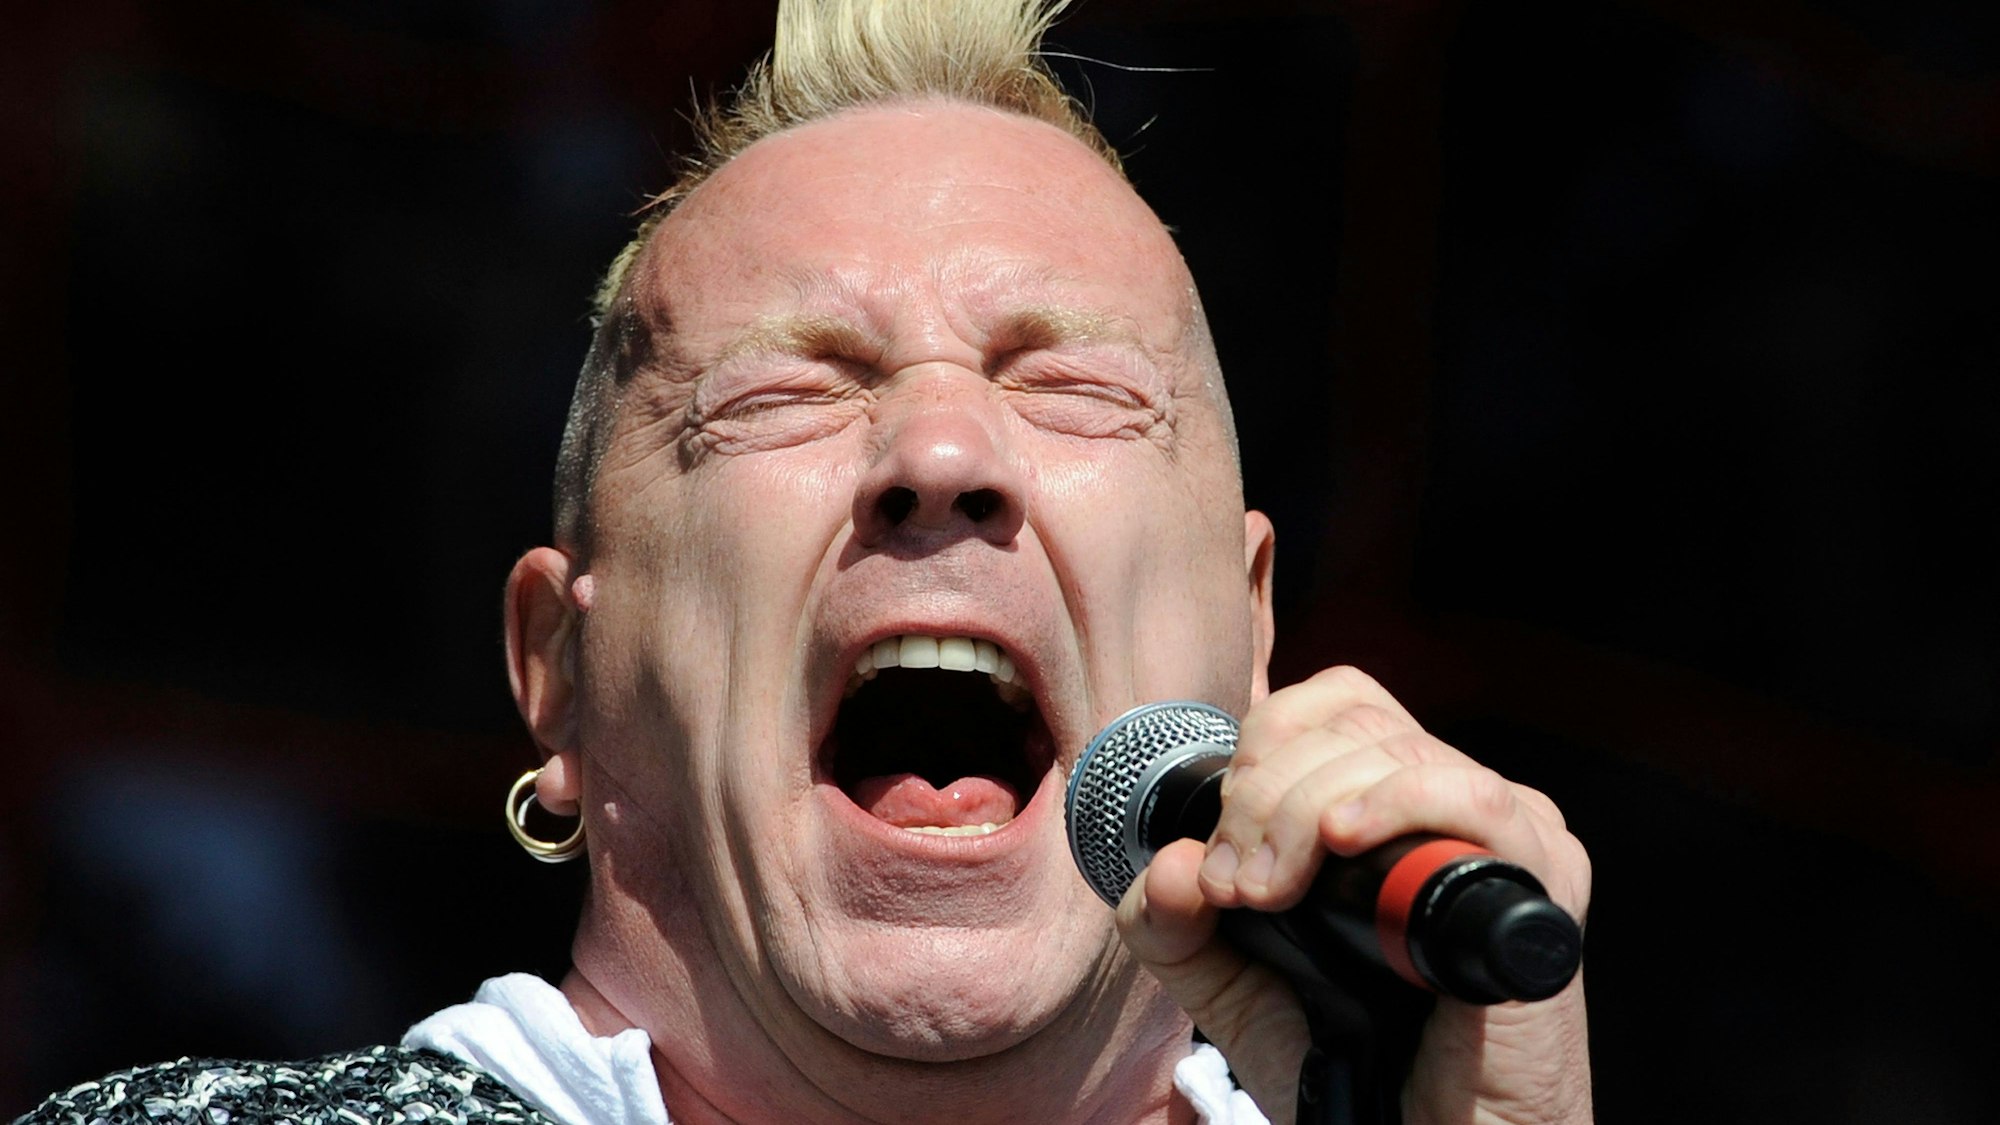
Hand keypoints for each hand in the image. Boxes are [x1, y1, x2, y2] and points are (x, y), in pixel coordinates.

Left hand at [1115, 666, 1592, 1124]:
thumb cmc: (1351, 1064)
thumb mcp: (1230, 984)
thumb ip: (1172, 922)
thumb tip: (1168, 862)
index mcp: (1393, 804)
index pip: (1334, 706)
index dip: (1263, 750)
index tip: (1220, 852)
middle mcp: (1455, 804)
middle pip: (1352, 724)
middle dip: (1263, 795)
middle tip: (1236, 889)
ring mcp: (1506, 837)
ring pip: (1397, 753)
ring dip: (1303, 809)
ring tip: (1268, 893)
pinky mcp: (1542, 883)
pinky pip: (1475, 800)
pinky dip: (1396, 803)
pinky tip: (1340, 842)